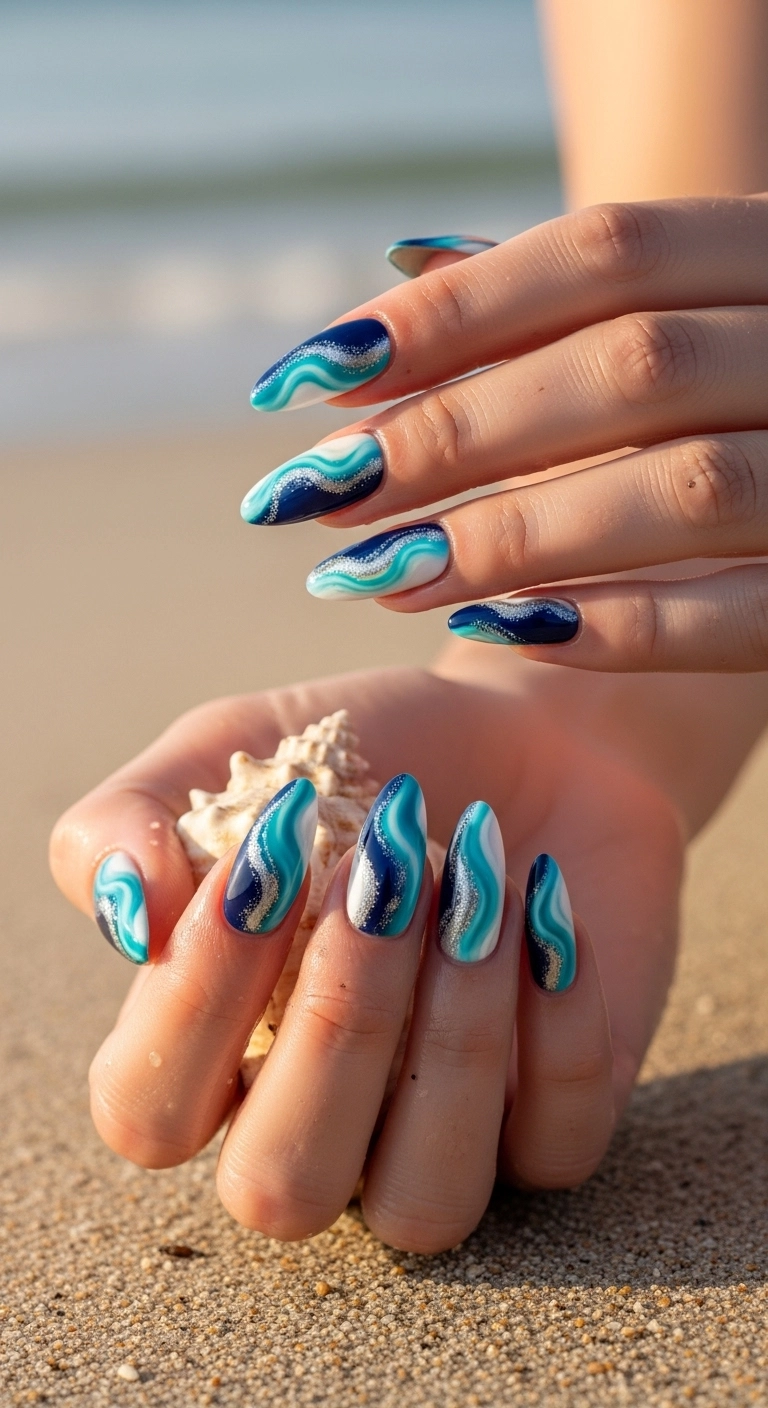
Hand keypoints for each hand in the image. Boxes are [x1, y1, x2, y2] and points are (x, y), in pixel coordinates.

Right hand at [50, 667, 680, 1247]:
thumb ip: (128, 824)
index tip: (272, 848)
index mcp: (213, 1048)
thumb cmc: (362, 759)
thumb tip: (128, 915)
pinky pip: (556, 1144)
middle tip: (386, 870)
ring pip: (424, 1202)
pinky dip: (557, 1015)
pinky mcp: (555, 1120)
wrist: (524, 731)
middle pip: (280, 1188)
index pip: (148, 1109)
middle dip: (337, 1020)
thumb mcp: (229, 753)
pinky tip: (544, 898)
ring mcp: (439, 1137)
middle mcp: (317, 1121)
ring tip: (479, 885)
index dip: (196, 998)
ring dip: (454, 1036)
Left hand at [243, 197, 767, 671]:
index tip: (308, 380)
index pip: (604, 255)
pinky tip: (498, 633)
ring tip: (370, 573)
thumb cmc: (750, 385)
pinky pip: (745, 614)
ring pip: (684, 491)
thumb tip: (399, 273)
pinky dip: (621, 624)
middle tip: (313, 493)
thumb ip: (567, 298)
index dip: (450, 318)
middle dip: (452, 435)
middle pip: (628, 369)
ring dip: (510, 539)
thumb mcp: (685, 308)